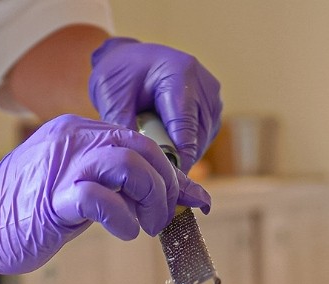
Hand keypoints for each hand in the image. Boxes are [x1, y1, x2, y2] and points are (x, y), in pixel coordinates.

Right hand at [0, 114, 210, 274]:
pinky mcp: (53, 197)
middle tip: (160, 219)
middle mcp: (73, 140)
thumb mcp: (81, 192)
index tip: (196, 199)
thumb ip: (119, 187)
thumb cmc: (29, 210)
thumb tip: (169, 197)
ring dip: (150, 199)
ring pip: (127, 164)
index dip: (173, 173)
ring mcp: (62, 166)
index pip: (141, 142)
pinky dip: (122, 218)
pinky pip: (99, 197)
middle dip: (165, 187)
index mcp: (80, 134)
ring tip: (144, 226)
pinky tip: (123, 231)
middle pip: (142, 148)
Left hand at [89, 37, 221, 171]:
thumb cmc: (120, 73)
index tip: (162, 181)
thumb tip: (141, 162)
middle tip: (153, 174)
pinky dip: (186, 146)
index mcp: (181, 76)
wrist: (130, 57)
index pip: (185, 131)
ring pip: (201, 143)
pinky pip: (203, 139)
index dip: (175, 160)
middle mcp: (205, 86)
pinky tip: (166, 143)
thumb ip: (127, 129)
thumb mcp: (113, 98)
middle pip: (196, 140)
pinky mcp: (214, 109)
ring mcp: (214, 98)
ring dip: (181, 153)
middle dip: (175, 158)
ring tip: (156, 154)